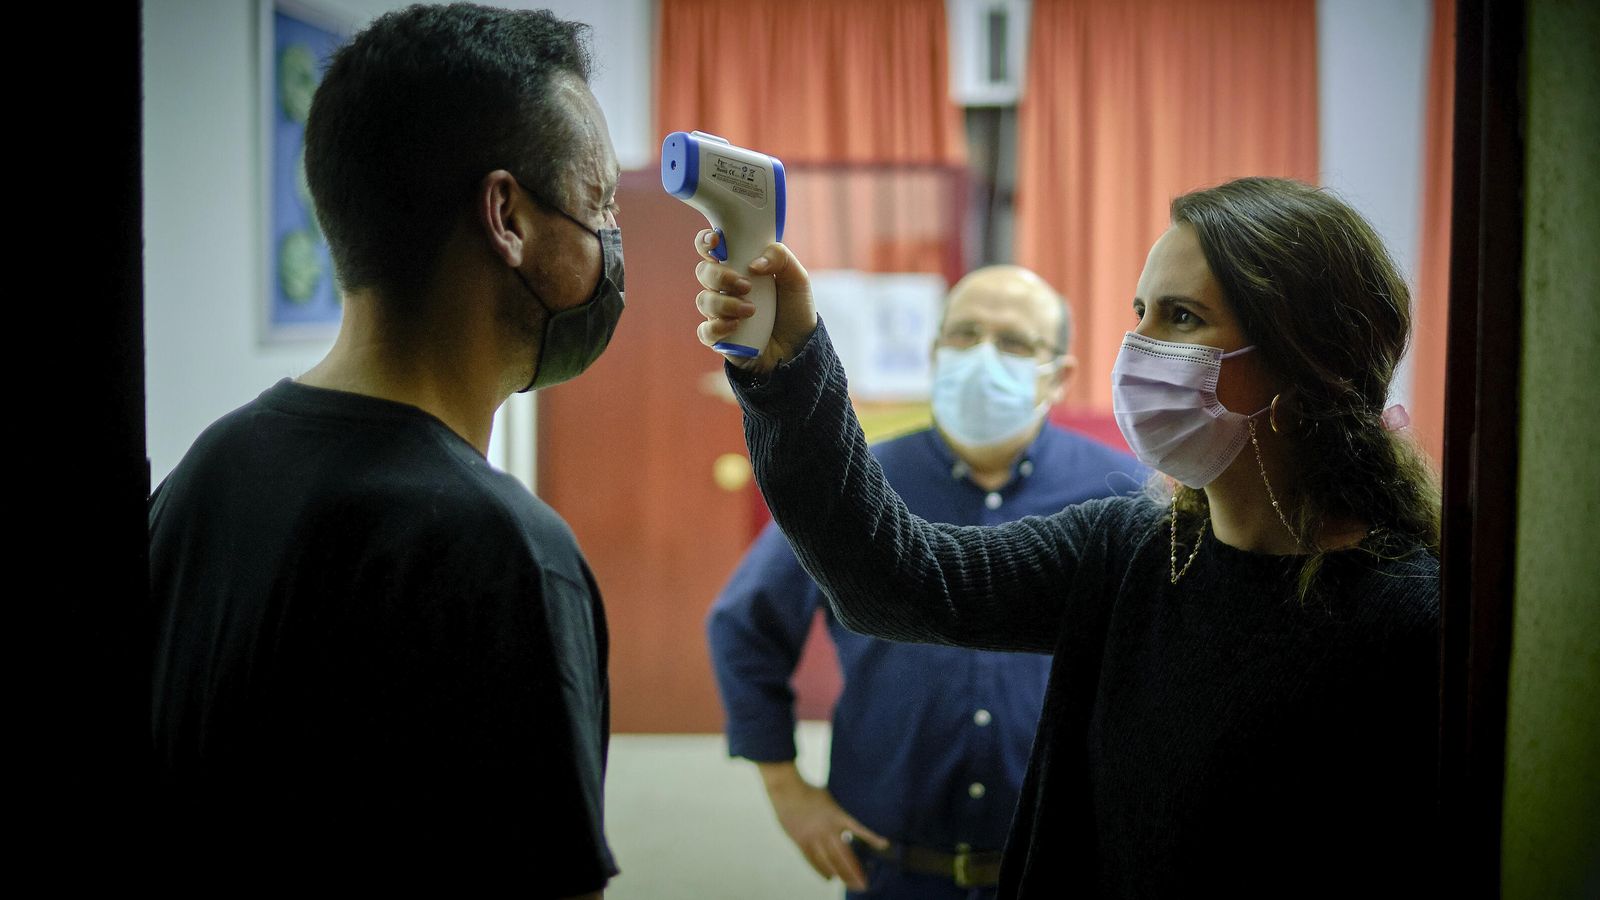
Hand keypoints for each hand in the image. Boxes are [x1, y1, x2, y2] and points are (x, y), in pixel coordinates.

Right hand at [693, 231, 818, 374]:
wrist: (800, 349)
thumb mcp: (797, 279)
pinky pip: (705, 331)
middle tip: (746, 286)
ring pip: (704, 300)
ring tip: (752, 311)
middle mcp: (725, 289)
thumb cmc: (795, 311)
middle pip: (703, 272)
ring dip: (725, 303)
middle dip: (720, 276)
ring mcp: (720, 313)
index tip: (716, 241)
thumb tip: (754, 263)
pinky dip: (717, 326)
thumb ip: (780, 258)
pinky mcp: (719, 339)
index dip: (706, 242)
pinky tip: (736, 326)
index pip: (712, 249)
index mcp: (739, 268)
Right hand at [758, 762, 888, 891]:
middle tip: (863, 884)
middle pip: (843, 855)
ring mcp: (813, 836)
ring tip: (850, 884)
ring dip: (840, 875)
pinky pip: (812, 860)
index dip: (872, 838)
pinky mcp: (800, 841)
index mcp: (837, 815)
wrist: (787, 789)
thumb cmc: (809, 792)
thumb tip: (850, 829)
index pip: (859, 829)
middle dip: (854, 872)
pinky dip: (821, 871)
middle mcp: (827, 828)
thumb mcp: (830, 799)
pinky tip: (829, 878)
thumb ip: (839, 815)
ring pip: (828, 862)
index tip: (884, 845)